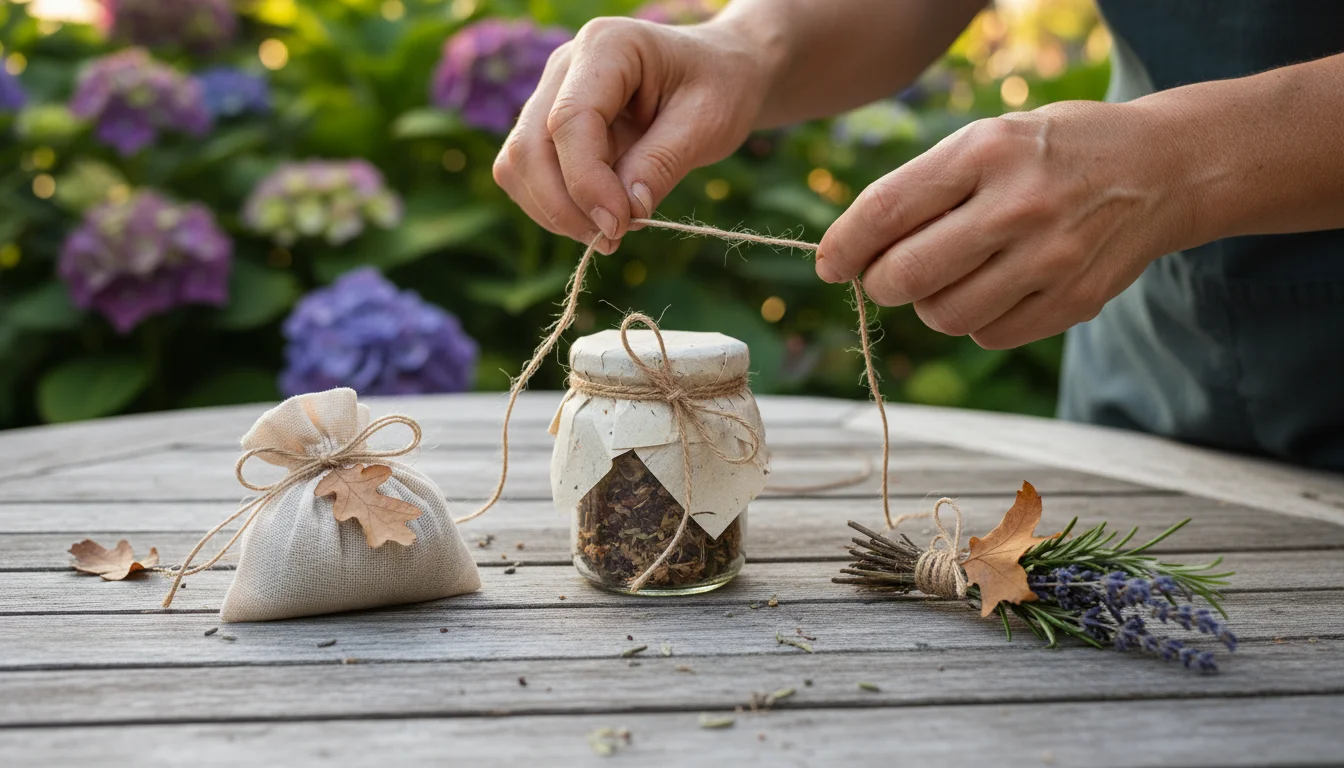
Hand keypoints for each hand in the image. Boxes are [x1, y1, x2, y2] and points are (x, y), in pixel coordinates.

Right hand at [493, 16, 774, 253]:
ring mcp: (550, 94)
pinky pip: (527, 174)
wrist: (719, 73)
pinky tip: (596, 218)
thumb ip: (661, 164)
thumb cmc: (720, 89)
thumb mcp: (708, 124)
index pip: (570, 120)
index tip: (620, 227)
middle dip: (563, 206)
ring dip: (554, 211)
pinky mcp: (547, 125)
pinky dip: (554, 206)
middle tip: (613, 240)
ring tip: (610, 232)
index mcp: (607, 46)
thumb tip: (621, 216)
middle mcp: (566, 65)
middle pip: (531, 146)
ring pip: (518, 164)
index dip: (587, 182)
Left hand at [816, 101, 1197, 348]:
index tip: (829, 263)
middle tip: (885, 275)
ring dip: (929, 305)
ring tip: (950, 276)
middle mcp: (1019, 204)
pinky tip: (995, 288)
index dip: (844, 245)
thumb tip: (851, 252)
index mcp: (986, 151)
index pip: (887, 209)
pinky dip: (976, 322)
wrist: (1162, 169)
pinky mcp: (1074, 301)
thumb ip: (923, 188)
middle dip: (879, 282)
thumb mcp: (989, 140)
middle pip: (907, 276)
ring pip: (944, 316)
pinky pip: (989, 336)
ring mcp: (1051, 258)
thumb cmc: (1050, 153)